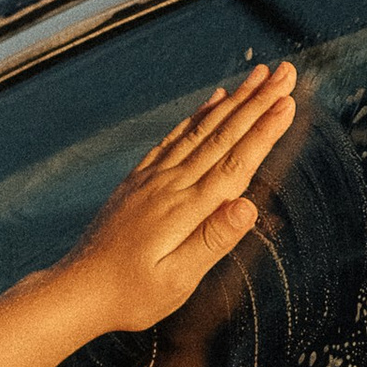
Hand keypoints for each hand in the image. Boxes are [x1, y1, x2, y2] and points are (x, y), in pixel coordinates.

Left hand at [0, 62, 298, 366]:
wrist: (77, 290)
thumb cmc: (131, 295)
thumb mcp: (177, 281)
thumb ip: (212, 241)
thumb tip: (248, 207)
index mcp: (186, 209)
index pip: (236, 163)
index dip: (265, 131)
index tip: (288, 101)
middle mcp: (172, 185)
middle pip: (223, 136)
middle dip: (258, 102)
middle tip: (285, 72)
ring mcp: (154, 178)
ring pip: (202, 130)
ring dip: (234, 101)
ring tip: (258, 75)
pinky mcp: (141, 180)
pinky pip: (175, 138)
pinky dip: (198, 116)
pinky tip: (214, 100)